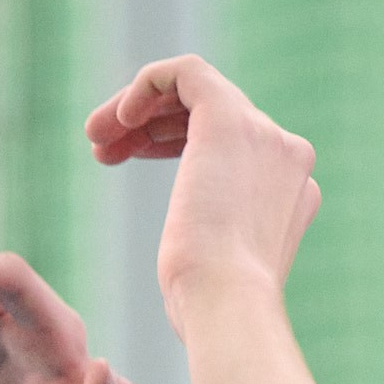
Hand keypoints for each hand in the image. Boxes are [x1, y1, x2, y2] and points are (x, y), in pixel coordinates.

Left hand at [84, 55, 320, 338]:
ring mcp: (263, 135)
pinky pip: (185, 73)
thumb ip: (215, 238)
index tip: (122, 159)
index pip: (228, 143)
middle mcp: (285, 155)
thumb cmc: (210, 310)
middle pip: (209, 114)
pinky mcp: (229, 119)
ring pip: (194, 92)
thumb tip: (196, 238)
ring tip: (95, 137)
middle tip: (102, 149)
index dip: (169, 142)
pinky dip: (145, 84)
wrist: (227, 307)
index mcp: (288, 190)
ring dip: (137, 109)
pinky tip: (118, 119)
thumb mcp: (216, 269)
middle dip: (150, 125)